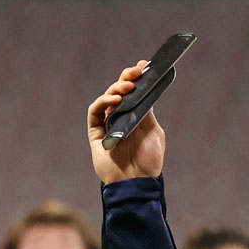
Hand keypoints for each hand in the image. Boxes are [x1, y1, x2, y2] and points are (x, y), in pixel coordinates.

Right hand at [87, 61, 165, 183]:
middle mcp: (121, 117)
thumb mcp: (154, 133)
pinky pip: (95, 112)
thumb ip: (148, 113)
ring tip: (128, 86)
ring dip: (117, 88)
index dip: (137, 78)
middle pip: (120, 91)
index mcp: (136, 116)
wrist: (136, 183)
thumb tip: (146, 91)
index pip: (135, 92)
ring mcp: (107, 124)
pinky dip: (103, 102)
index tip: (144, 65)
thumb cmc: (148, 162)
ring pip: (108, 98)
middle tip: (136, 71)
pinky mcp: (95, 132)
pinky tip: (115, 99)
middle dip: (127, 78)